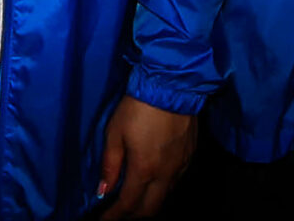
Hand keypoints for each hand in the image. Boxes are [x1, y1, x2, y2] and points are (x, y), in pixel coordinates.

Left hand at [95, 97, 194, 217]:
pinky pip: (175, 182)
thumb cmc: (137, 108)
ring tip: (134, 202)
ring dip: (149, 204)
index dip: (115, 216)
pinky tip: (153, 183)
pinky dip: (162, 190)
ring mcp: (180, 166)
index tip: (104, 220)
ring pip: (165, 197)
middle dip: (133, 216)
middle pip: (151, 208)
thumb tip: (103, 190)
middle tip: (119, 215)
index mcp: (144, 169)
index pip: (128, 203)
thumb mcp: (114, 133)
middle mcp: (165, 174)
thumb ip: (110, 165)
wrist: (170, 87)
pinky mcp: (189, 157)